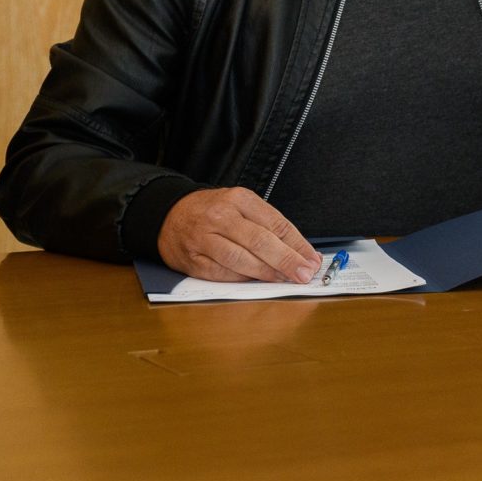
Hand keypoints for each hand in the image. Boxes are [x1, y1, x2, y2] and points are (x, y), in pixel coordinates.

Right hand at [157, 187, 322, 282]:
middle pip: (261, 241)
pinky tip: (257, 281)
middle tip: (304, 273)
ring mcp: (204, 239)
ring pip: (241, 259)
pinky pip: (223, 273)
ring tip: (284, 279)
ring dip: (267, 273)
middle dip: (287, 260)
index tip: (312, 259)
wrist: (169, 215)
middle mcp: (221, 217)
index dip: (297, 244)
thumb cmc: (213, 211)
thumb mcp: (241, 206)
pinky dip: (243, 279)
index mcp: (239, 199)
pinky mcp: (193, 260)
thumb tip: (301, 251)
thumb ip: (269, 226)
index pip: (276, 223)